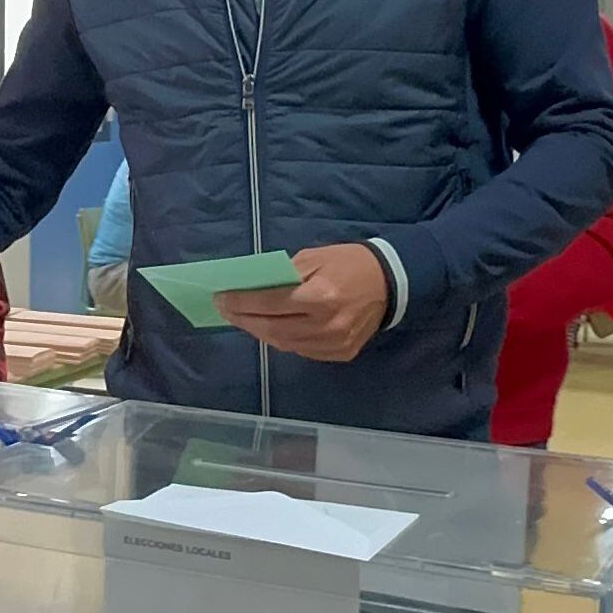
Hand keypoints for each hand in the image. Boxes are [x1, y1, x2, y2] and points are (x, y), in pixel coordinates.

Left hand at [215, 244, 387, 362]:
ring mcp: (336, 344)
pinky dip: (283, 339)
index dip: (242, 302)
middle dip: (244, 319)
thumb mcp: (313, 258)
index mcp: (321, 296)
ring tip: (243, 319)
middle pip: (274, 329)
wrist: (392, 281)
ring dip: (259, 331)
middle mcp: (327, 325)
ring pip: (285, 344)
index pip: (271, 304)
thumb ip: (282, 276)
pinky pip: (302, 350)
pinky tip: (270, 327)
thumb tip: (250, 289)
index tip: (220, 298)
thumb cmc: (348, 262)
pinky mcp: (341, 354)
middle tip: (225, 310)